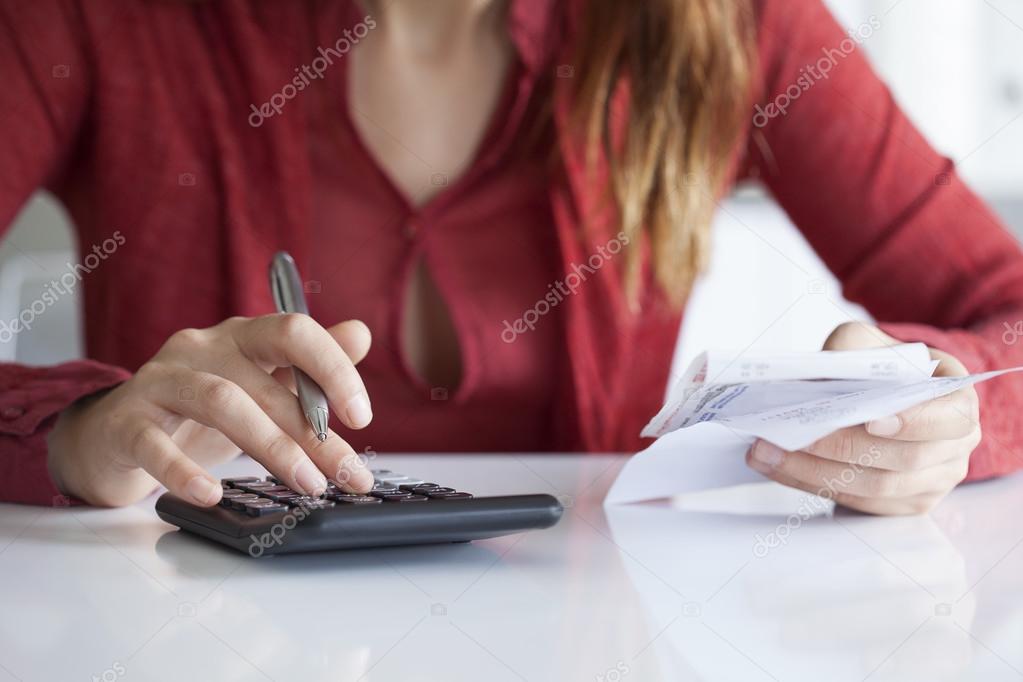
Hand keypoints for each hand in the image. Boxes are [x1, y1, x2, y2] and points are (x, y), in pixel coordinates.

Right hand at [47, 315, 375, 506]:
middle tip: (348, 474)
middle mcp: (201, 348)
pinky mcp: (126, 423)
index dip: (333, 369)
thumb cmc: (198, 411)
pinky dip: (184, 471)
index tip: (361, 416)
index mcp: (241, 336)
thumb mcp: (259, 385)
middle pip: (265, 382)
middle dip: (315, 434)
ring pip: (222, 403)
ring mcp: (160, 382)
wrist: (114, 435)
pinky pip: (154, 445)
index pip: (293, 332)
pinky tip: (211, 494)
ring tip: (307, 485)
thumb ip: (307, 364)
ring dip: (272, 447)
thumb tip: (360, 333)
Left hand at [745, 322, 979, 514]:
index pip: (951, 419)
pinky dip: (813, 484)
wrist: (887, 391)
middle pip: (902, 460)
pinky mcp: (901, 504)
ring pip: (874, 488)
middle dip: (839, 448)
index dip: (914, 423)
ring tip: (765, 453)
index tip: (871, 421)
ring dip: (813, 472)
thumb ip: (850, 351)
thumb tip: (814, 379)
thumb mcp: (868, 342)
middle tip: (787, 436)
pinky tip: (777, 466)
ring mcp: (932, 482)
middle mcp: (954, 448)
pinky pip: (858, 503)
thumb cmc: (881, 365)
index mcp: (958, 402)